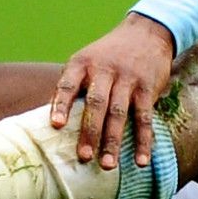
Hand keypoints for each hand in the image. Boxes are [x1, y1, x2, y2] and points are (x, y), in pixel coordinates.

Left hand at [50, 13, 175, 169]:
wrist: (146, 33)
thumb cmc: (108, 54)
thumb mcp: (86, 60)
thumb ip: (71, 86)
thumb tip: (50, 121)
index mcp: (82, 63)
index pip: (68, 84)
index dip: (61, 104)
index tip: (56, 126)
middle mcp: (104, 70)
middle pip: (96, 103)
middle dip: (90, 132)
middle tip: (84, 157)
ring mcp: (128, 78)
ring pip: (120, 113)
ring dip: (113, 141)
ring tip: (108, 165)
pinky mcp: (147, 87)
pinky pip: (145, 117)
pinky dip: (143, 141)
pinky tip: (140, 160)